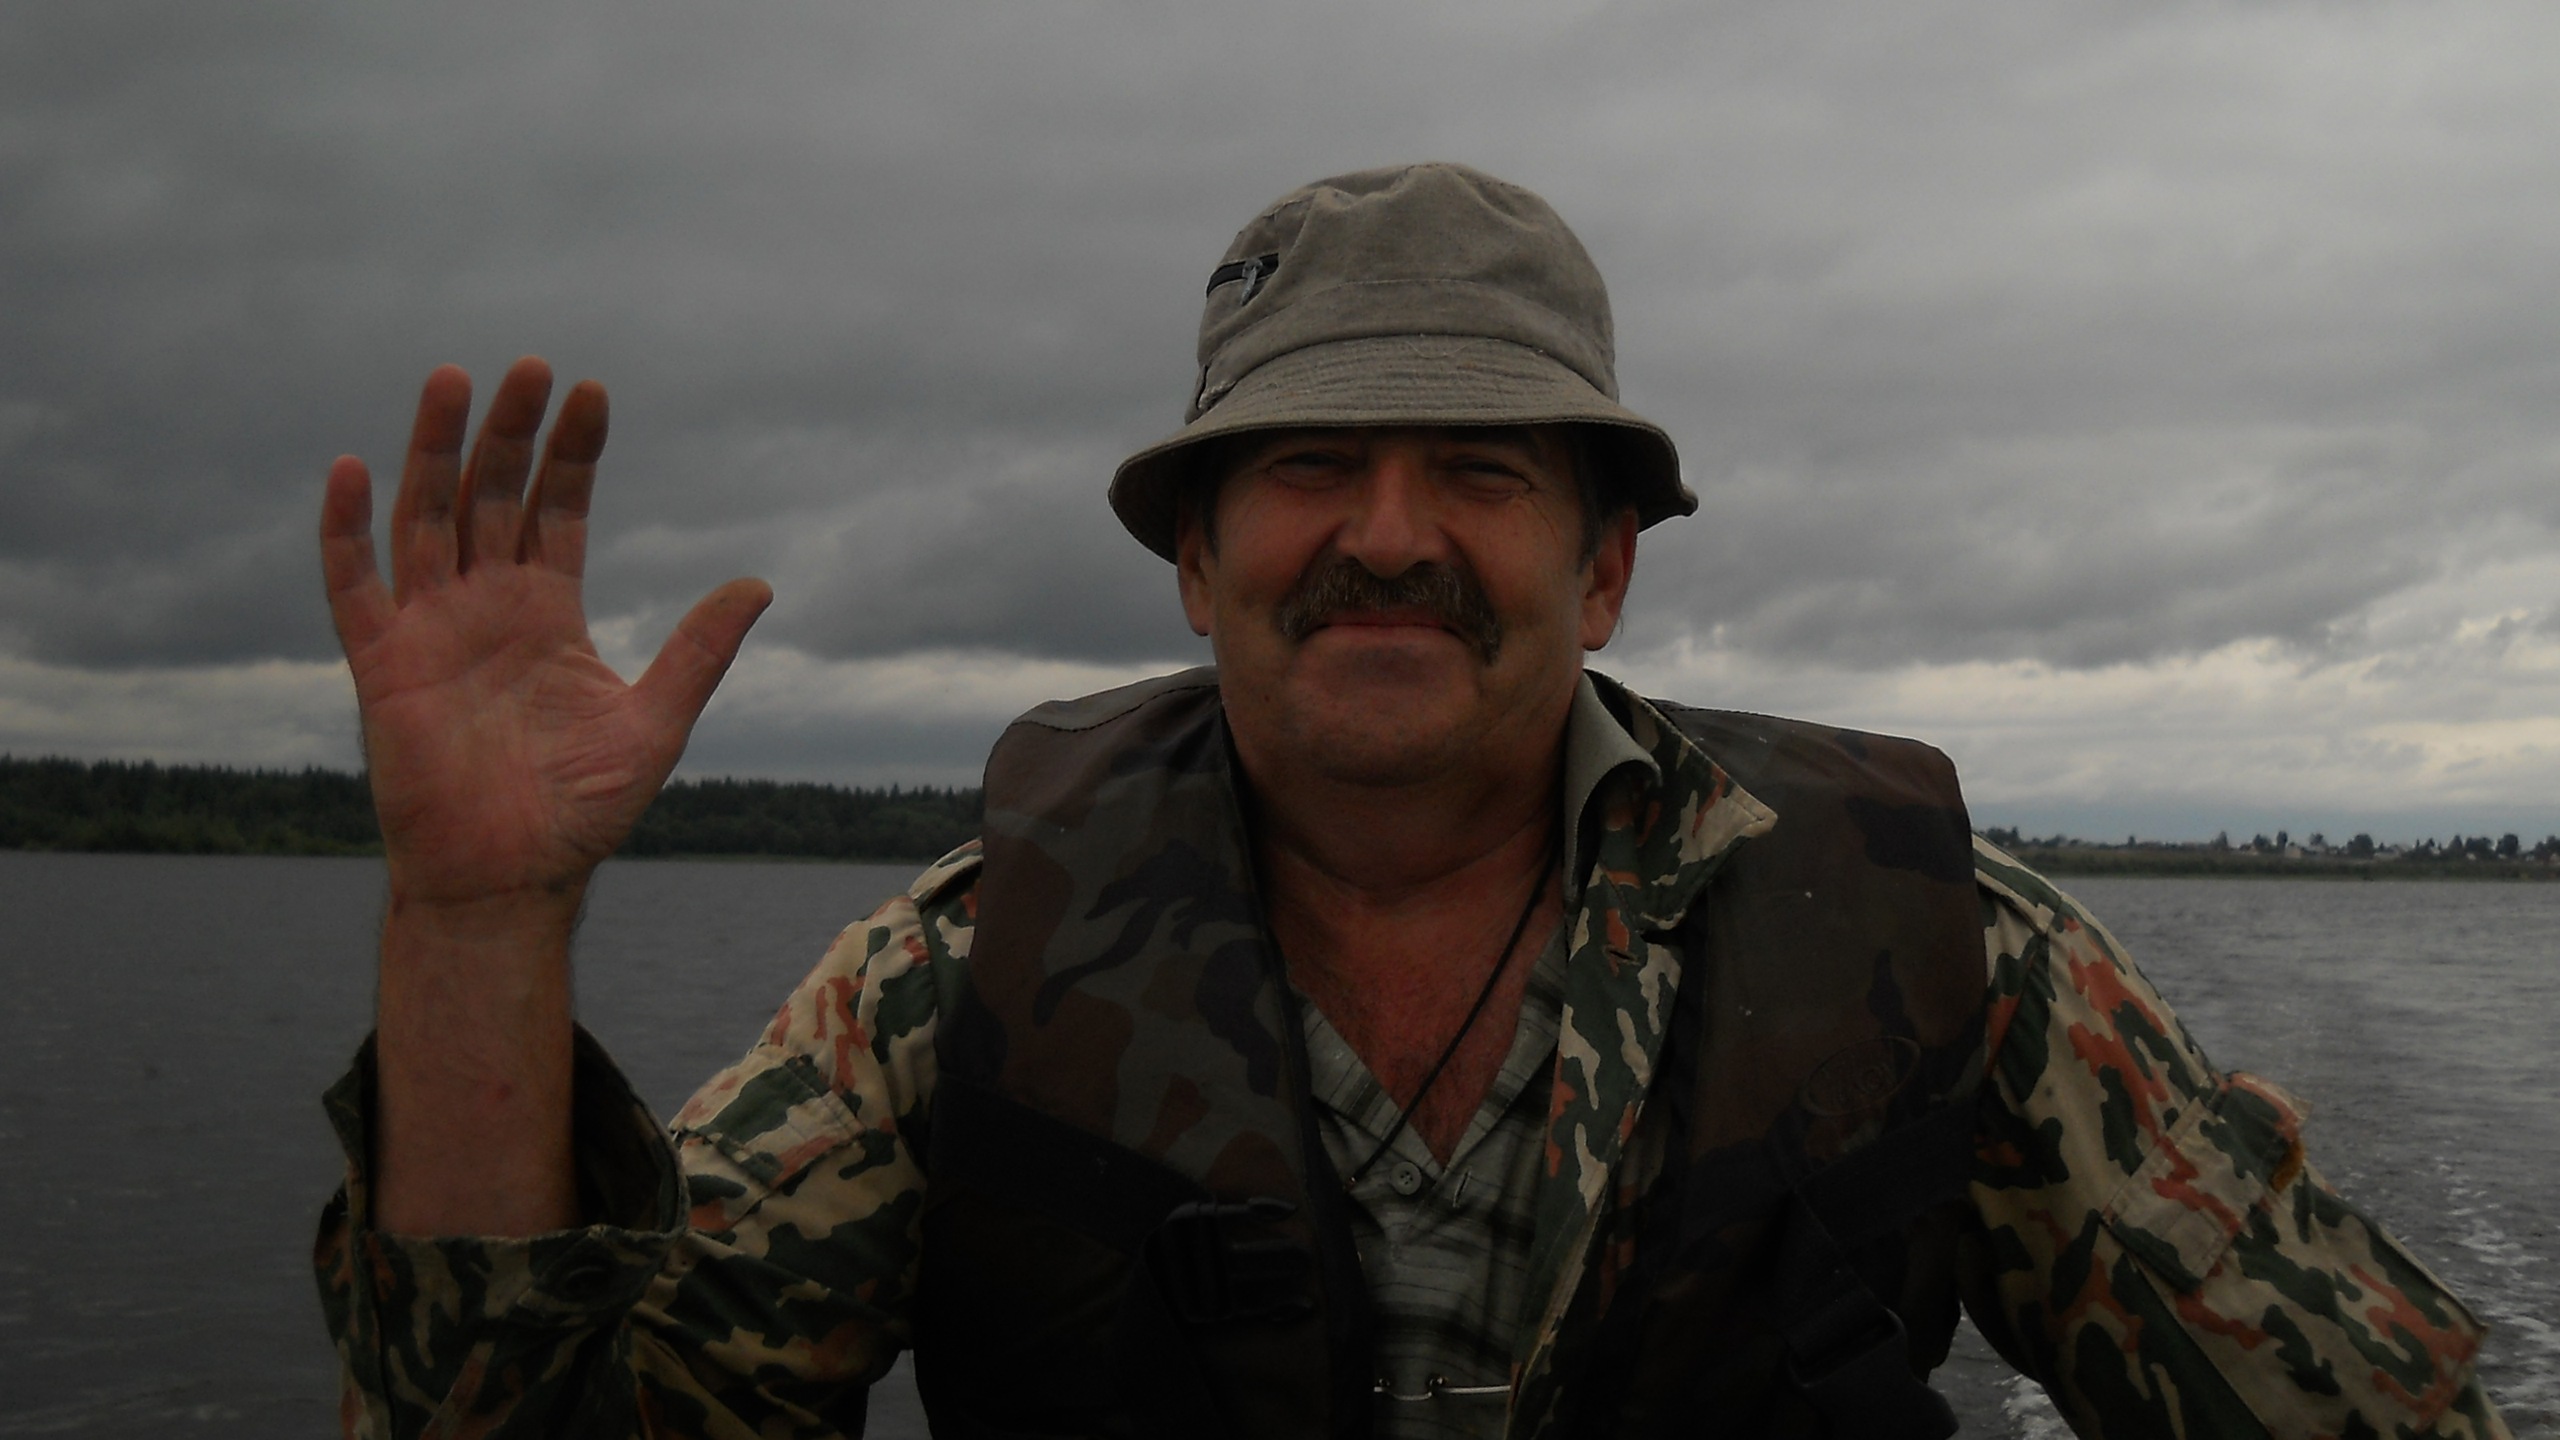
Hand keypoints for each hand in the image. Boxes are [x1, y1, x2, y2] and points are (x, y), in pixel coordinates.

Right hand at [321, 358, 770, 910]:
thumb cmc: (580, 813)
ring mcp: (431, 631)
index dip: (572, 453)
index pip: (557, 509)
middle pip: (491, 495)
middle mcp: (486, 607)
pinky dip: (346, 531)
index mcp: (548, 612)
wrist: (511, 881)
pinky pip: (355, 589)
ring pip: (424, 519)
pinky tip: (351, 470)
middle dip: (509, 431)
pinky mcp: (382, 668)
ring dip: (432, 451)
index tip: (592, 392)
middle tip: (530, 366)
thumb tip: (758, 584)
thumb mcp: (654, 723)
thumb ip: (697, 652)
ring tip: (450, 379)